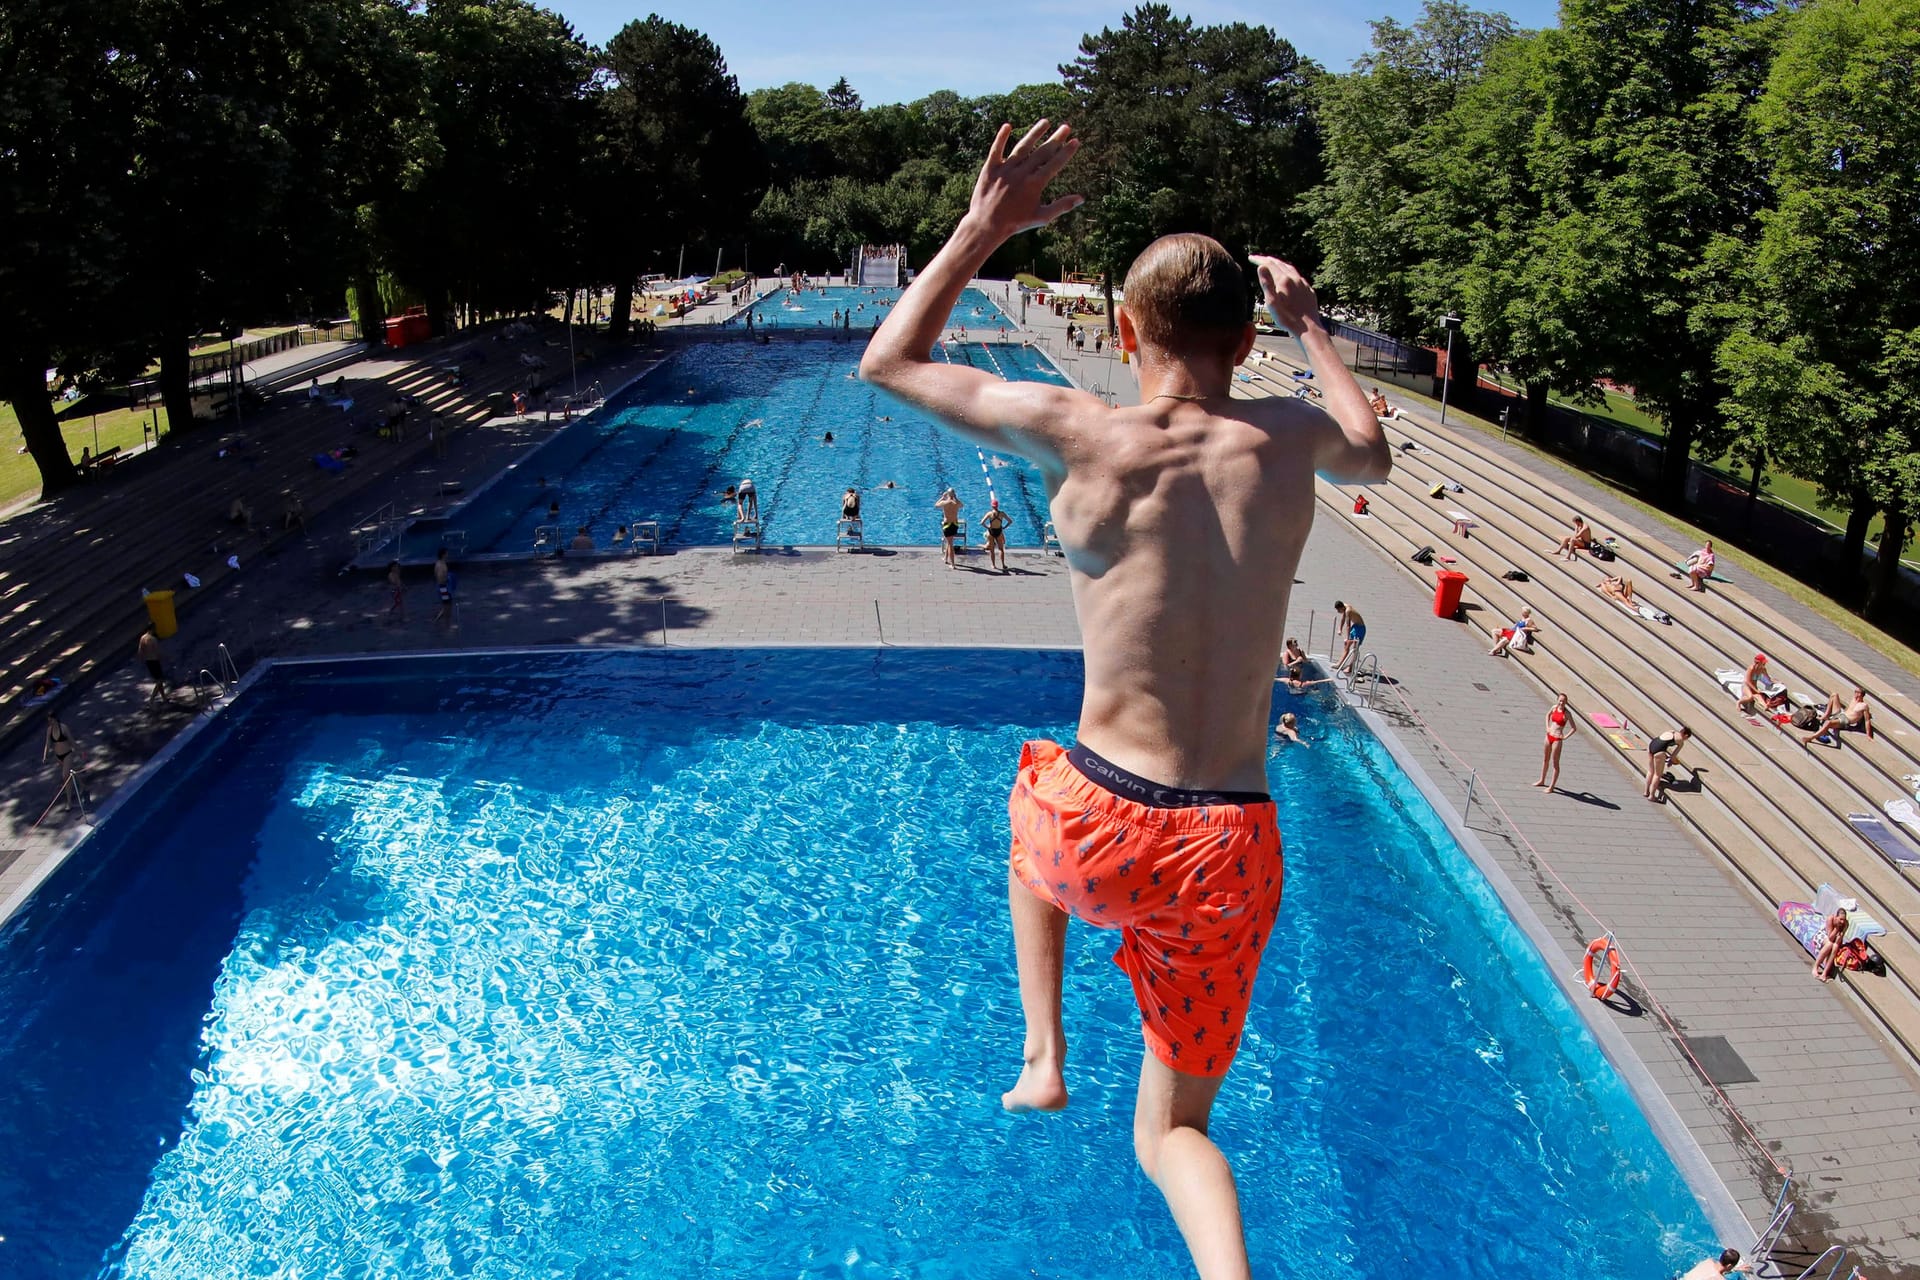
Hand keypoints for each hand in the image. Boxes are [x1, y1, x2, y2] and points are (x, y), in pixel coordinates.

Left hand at [968, 120, 1082, 238]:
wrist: (987, 225)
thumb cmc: (1016, 223)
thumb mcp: (1041, 217)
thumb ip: (1062, 206)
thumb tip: (1082, 199)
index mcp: (1034, 184)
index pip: (1054, 163)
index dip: (1066, 152)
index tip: (1075, 141)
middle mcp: (1021, 174)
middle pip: (1042, 152)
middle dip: (1056, 139)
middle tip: (1066, 127)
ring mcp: (1005, 170)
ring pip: (1022, 147)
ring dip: (1035, 133)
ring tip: (1045, 122)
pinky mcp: (990, 169)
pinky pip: (996, 150)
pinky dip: (1001, 138)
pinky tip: (1008, 126)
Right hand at [1250, 254, 1319, 332]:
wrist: (1307, 328)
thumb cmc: (1287, 318)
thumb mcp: (1272, 302)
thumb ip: (1266, 283)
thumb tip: (1261, 266)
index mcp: (1284, 280)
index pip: (1269, 264)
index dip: (1259, 260)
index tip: (1251, 258)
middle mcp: (1295, 278)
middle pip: (1280, 264)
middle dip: (1268, 260)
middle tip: (1259, 259)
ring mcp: (1303, 284)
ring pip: (1290, 268)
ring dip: (1279, 264)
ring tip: (1273, 264)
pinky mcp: (1308, 290)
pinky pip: (1297, 276)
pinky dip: (1289, 272)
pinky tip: (1288, 277)